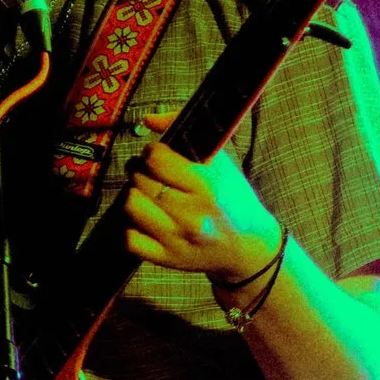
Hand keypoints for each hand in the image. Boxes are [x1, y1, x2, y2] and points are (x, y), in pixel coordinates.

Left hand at [123, 129, 281, 294]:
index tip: (158, 155)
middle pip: (141, 180)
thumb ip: (189, 136)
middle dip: (142, 171)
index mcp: (207, 187)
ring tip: (148, 195)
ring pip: (132, 206)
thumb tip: (149, 119)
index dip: (152, 152)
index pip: (157, 159)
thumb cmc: (234, 202)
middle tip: (153, 174)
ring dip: (136, 196)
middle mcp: (191, 215)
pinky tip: (148, 220)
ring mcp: (178, 240)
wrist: (248, 249)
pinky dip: (134, 227)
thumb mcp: (222, 165)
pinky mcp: (167, 260)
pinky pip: (131, 239)